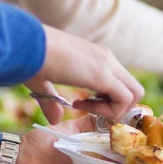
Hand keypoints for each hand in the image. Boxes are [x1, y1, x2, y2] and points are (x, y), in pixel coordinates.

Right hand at [26, 25, 143, 123]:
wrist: (27, 45)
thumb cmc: (30, 59)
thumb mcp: (43, 83)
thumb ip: (52, 101)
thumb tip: (56, 118)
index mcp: (97, 57)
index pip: (120, 82)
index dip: (107, 100)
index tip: (82, 103)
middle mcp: (107, 58)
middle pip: (133, 89)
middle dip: (117, 107)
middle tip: (90, 109)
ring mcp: (107, 64)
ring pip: (135, 94)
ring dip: (115, 109)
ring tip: (86, 107)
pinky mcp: (103, 74)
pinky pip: (124, 99)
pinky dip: (109, 110)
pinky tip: (84, 105)